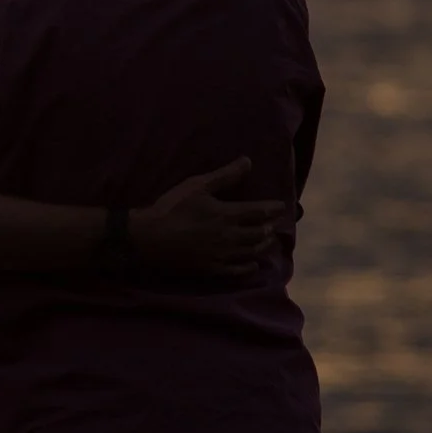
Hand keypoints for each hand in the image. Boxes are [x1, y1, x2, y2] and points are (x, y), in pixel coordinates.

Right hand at [131, 158, 287, 273]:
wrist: (149, 238)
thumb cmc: (172, 208)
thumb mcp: (197, 185)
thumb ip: (225, 175)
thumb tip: (248, 161)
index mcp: (228, 214)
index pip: (260, 211)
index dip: (273, 208)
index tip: (282, 206)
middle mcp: (230, 236)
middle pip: (259, 233)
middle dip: (270, 227)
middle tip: (275, 224)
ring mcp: (222, 255)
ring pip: (251, 251)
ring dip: (263, 245)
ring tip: (269, 241)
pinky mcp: (211, 268)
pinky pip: (236, 270)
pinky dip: (248, 267)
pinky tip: (253, 266)